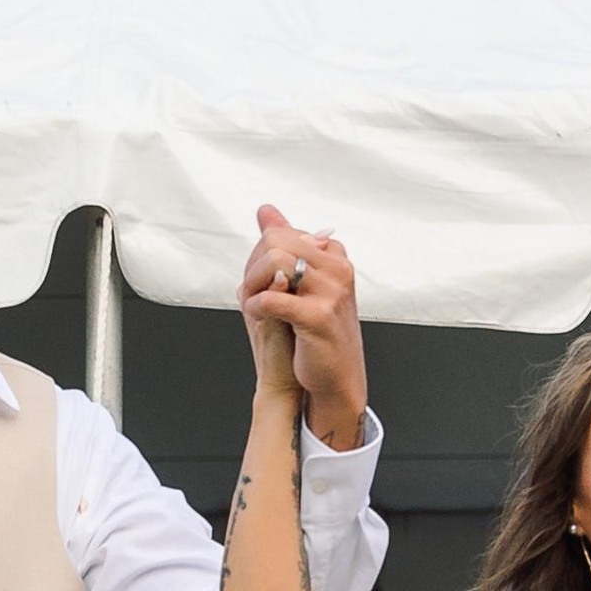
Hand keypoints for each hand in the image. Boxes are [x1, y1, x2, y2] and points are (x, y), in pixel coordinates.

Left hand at [240, 205, 365, 447]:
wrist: (334, 380)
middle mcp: (338, 269)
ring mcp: (332, 291)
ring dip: (254, 287)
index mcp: (335, 257)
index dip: (260, 258)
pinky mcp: (320, 317)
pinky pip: (272, 298)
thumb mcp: (298, 283)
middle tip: (252, 295)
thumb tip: (265, 210)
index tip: (261, 283)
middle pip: (275, 243)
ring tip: (256, 307)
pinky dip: (256, 307)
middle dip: (254, 269)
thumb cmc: (315, 335)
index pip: (282, 234)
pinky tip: (258, 318)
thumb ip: (284, 244)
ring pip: (274, 263)